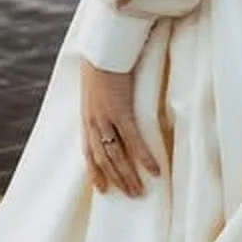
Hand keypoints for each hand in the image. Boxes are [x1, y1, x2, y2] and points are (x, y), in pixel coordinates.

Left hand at [80, 58, 160, 196]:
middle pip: (103, 159)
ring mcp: (106, 117)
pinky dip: (143, 157)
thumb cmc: (100, 61)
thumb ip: (101, 100)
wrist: (101, 47)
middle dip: (116, 180)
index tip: (102, 189)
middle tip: (130, 195)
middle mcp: (93, 121)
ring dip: (128, 175)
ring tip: (140, 191)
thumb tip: (112, 107)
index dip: (95, 172)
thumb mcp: (95, 86)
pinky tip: (154, 170)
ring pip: (116, 155)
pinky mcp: (120, 110)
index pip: (88, 152)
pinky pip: (132, 140)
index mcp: (86, 116)